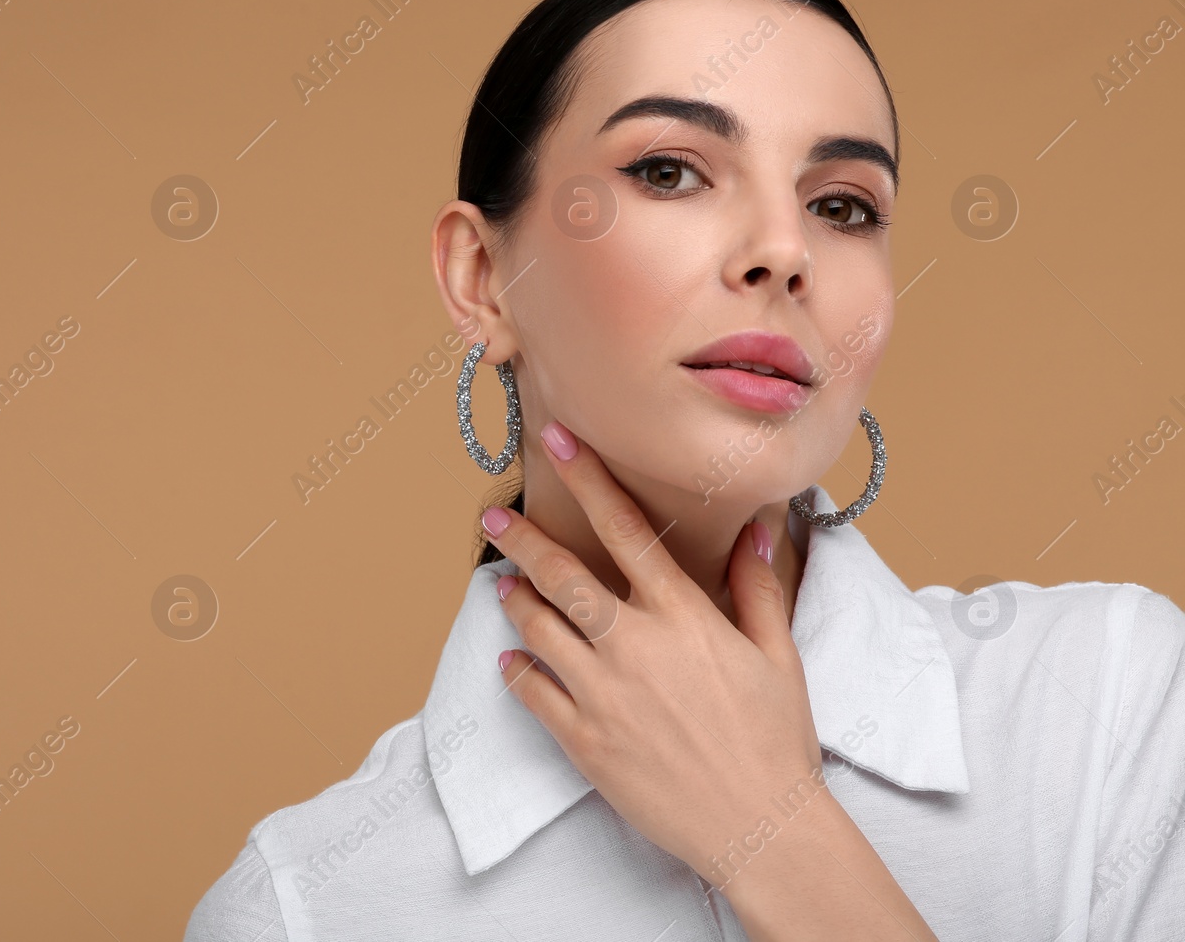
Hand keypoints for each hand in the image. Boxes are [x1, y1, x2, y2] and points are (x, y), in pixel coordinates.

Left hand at [479, 418, 825, 887]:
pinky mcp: (583, 740)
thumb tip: (756, 525)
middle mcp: (635, 645)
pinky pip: (532, 693)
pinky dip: (516, 670)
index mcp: (683, 617)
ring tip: (501, 584)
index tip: (557, 442)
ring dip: (515, 601)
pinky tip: (510, 658)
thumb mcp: (778, 655)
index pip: (625, 529)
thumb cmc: (775, 741)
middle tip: (493, 517)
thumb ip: (757, 586)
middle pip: (562, 575)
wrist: (759, 828)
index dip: (588, 479)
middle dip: (522, 540)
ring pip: (539, 629)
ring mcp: (602, 694)